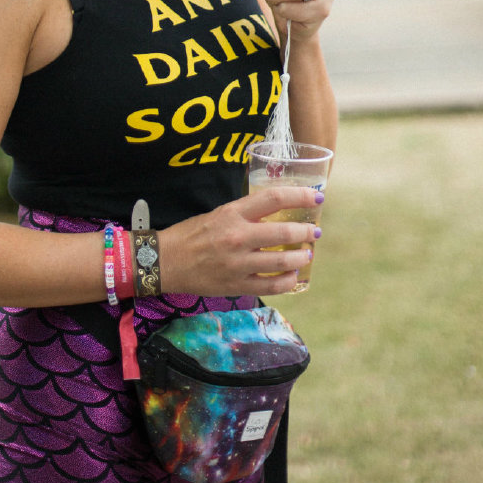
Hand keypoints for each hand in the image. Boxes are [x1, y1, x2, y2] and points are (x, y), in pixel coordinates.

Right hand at [159, 184, 323, 297]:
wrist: (166, 261)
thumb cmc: (191, 234)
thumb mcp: (219, 214)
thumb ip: (245, 214)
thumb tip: (274, 213)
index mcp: (233, 214)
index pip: (274, 199)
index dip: (300, 196)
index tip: (316, 196)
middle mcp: (238, 237)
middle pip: (283, 232)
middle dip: (306, 232)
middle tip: (314, 231)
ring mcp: (239, 264)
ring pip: (281, 261)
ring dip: (300, 257)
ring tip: (306, 254)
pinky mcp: (237, 285)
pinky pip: (271, 286)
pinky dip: (287, 281)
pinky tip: (293, 276)